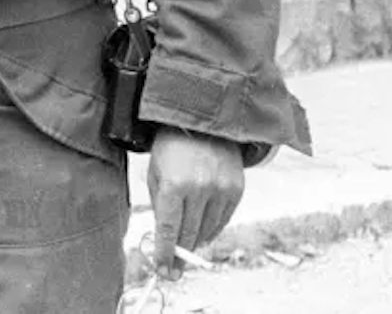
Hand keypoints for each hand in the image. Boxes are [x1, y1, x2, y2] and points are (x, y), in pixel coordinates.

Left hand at [147, 128, 243, 276]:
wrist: (202, 122)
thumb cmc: (170, 149)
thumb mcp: (155, 173)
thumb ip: (159, 206)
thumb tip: (166, 239)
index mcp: (173, 183)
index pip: (168, 228)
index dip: (165, 252)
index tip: (164, 270)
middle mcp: (199, 188)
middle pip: (189, 233)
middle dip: (180, 254)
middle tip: (174, 269)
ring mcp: (220, 189)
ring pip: (207, 230)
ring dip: (195, 242)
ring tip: (186, 249)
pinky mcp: (236, 189)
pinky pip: (223, 220)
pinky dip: (211, 230)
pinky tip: (202, 233)